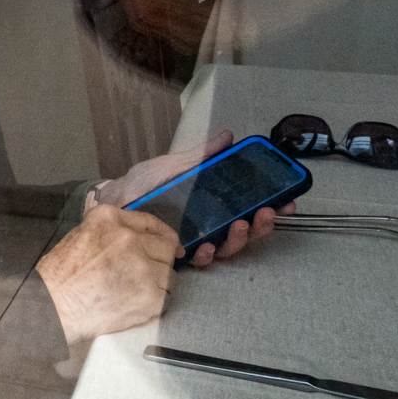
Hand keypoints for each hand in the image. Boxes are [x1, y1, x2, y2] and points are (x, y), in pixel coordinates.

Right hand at [36, 204, 180, 344]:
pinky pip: (166, 297)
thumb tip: (140, 236)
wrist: (53, 306)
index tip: (172, 244)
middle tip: (147, 273)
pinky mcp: (149, 296)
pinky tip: (136, 303)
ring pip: (169, 274)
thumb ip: (112, 229)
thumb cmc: (60, 275)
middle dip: (160, 261)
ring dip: (158, 283)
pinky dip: (155, 302)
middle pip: (166, 248)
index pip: (151, 222)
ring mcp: (143, 268)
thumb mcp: (82, 233)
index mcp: (110, 220)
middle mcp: (130, 239)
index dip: (165, 235)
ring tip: (137, 291)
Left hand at [90, 129, 296, 269]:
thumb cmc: (139, 185)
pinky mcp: (176, 257)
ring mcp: (193, 243)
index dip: (270, 207)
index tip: (287, 201)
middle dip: (261, 225)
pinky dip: (205, 255)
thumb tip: (227, 137)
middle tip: (267, 212)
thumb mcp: (172, 165)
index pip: (247, 208)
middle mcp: (206, 226)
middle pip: (244, 232)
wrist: (110, 202)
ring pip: (226, 249)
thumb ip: (200, 154)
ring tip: (239, 225)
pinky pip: (197, 262)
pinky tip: (204, 247)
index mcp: (210, 204)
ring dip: (238, 239)